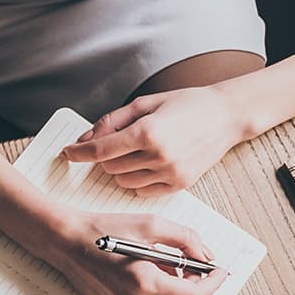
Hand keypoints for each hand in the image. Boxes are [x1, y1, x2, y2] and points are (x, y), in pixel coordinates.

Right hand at [34, 210, 225, 294]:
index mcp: (144, 282)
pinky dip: (157, 291)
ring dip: (176, 287)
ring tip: (169, 264)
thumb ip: (186, 239)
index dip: (212, 284)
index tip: (220, 271)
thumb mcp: (151, 224)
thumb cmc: (106, 228)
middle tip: (198, 263)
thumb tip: (207, 255)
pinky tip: (148, 271)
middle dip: (196, 284)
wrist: (65, 241)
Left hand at [60, 85, 249, 195]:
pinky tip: (148, 163)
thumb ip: (112, 121)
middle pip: (109, 167)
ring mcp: (170, 172)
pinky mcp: (179, 184)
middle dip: (106, 156)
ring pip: (123, 181)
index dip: (78, 153)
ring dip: (121, 169)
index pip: (100, 150)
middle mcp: (158, 155)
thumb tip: (85, 139)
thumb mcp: (146, 103)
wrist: (226, 116)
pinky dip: (137, 179)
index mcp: (147, 132)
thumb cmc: (188, 104)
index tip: (67, 152)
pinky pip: (143, 190)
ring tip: (136, 152)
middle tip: (116, 142)